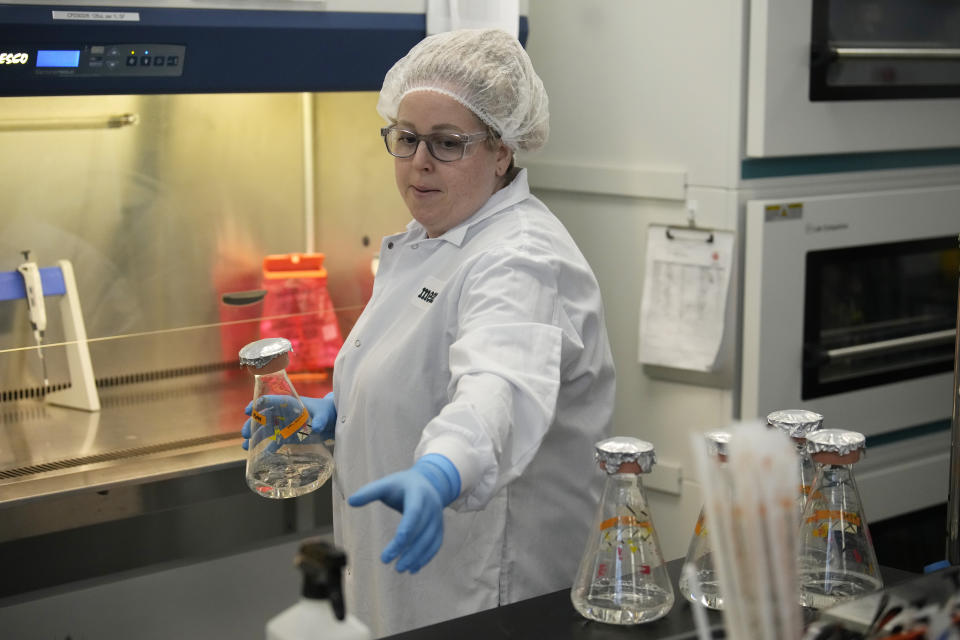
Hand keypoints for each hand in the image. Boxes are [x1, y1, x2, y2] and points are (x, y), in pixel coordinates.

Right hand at [241, 392, 335, 450]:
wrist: (332, 422)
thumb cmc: (326, 413)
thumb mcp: (323, 415)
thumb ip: (319, 420)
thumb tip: (315, 428)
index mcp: (289, 403)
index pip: (270, 400)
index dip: (257, 404)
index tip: (248, 411)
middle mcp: (283, 413)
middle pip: (263, 417)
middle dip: (251, 424)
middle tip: (244, 434)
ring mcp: (284, 425)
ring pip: (265, 430)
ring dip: (254, 437)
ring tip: (245, 446)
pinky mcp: (288, 436)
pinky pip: (274, 442)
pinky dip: (266, 448)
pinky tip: (258, 456)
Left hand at [348, 454, 459, 573]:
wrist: (428, 482)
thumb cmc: (401, 485)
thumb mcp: (386, 484)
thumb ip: (369, 492)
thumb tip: (350, 501)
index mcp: (418, 494)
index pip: (414, 514)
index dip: (405, 531)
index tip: (394, 544)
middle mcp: (432, 507)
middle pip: (420, 531)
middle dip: (406, 548)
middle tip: (387, 561)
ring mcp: (438, 518)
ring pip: (429, 541)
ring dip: (416, 556)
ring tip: (399, 569)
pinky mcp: (439, 528)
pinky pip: (435, 545)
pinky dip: (426, 558)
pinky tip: (413, 569)